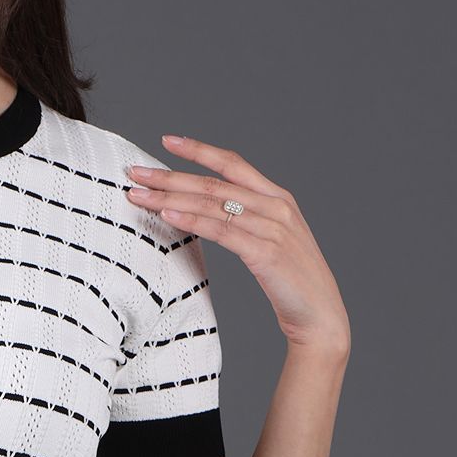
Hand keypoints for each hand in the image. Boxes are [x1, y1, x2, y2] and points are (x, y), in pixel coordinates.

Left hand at [125, 134, 349, 355]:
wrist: (320, 315)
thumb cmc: (290, 281)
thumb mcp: (269, 240)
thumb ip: (245, 221)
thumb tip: (203, 211)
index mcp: (277, 198)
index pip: (232, 164)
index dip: (199, 150)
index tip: (167, 141)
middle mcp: (276, 206)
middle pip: (213, 183)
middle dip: (170, 176)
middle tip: (136, 172)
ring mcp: (272, 228)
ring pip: (212, 204)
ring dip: (170, 198)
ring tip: (139, 195)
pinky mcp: (266, 252)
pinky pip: (221, 231)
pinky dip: (191, 221)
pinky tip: (167, 216)